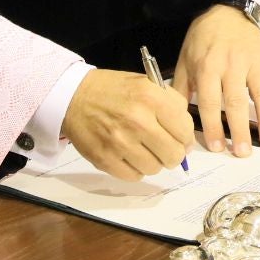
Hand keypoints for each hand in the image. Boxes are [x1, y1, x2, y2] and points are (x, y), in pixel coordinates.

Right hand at [61, 69, 192, 180]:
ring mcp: (120, 142)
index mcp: (151, 97)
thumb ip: (171, 104)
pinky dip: (136, 169)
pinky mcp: (105, 159)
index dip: (186, 137)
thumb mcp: (146, 84)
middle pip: (174, 154)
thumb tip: (186, 134)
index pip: (185, 129)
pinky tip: (130, 156)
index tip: (181, 138)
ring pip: (155, 168)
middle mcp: (137, 121)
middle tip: (166, 148)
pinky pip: (134, 176)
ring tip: (145, 150)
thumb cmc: (113, 90)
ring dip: (154, 162)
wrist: (73, 96)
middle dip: (174, 153)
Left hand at [173, 6, 259, 156]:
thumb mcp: (185, 59)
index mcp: (208, 66)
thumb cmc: (203, 38)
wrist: (229, 11)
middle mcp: (232, 65)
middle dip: (240, 130)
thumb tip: (176, 119)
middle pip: (236, 102)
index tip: (218, 147)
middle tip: (243, 153)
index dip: (214, 127)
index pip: (210, 102)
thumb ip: (181, 89)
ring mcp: (253, 62)